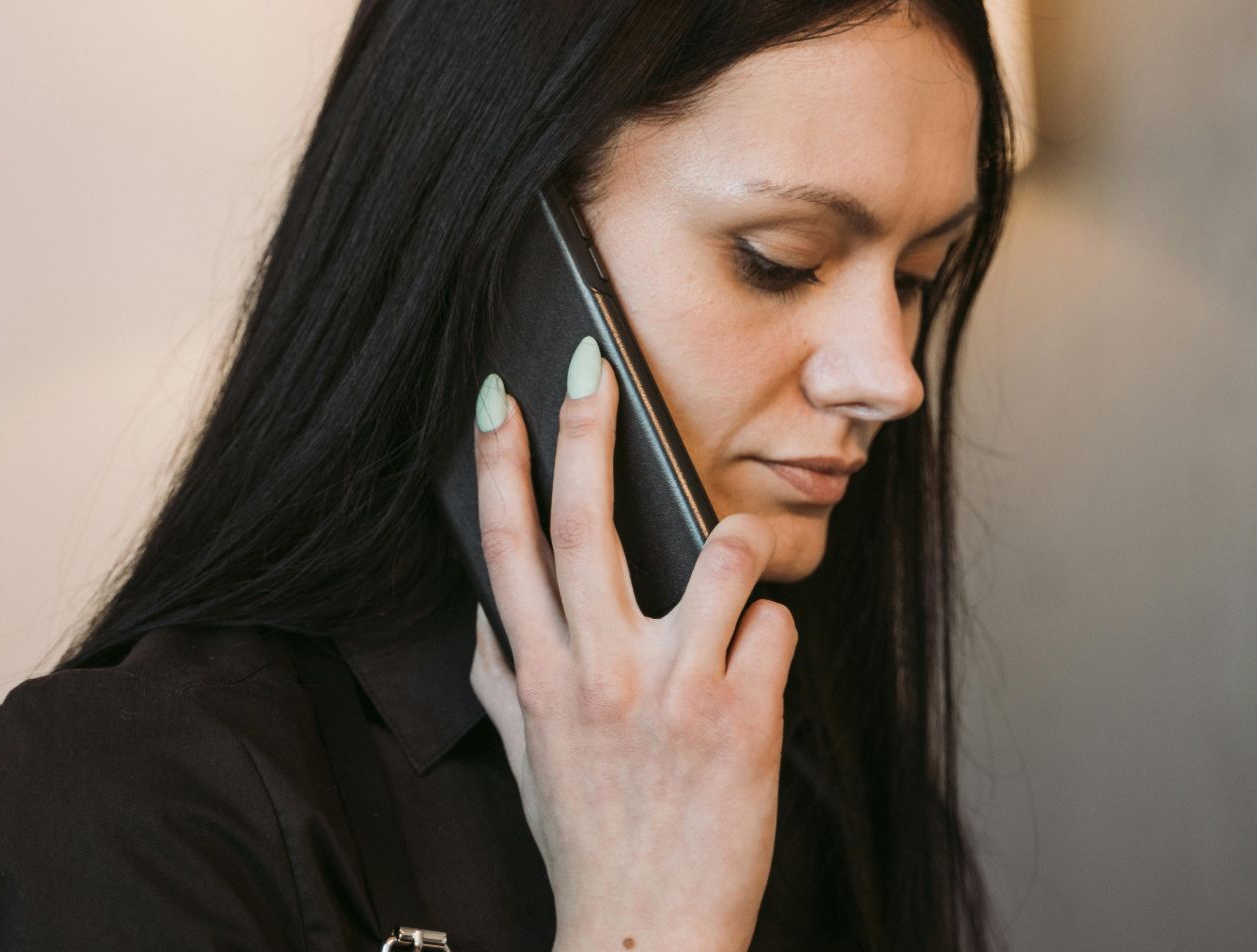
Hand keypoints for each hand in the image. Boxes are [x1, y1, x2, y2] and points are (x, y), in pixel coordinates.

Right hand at [466, 344, 797, 951]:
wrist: (648, 936)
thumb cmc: (590, 842)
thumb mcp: (528, 760)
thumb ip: (503, 681)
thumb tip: (483, 615)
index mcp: (540, 679)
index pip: (505, 548)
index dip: (498, 463)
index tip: (499, 395)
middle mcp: (597, 675)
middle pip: (582, 524)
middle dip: (584, 430)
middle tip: (588, 361)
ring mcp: (671, 693)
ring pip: (713, 555)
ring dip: (731, 538)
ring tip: (732, 550)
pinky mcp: (741, 719)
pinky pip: (774, 624)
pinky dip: (774, 629)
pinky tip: (760, 667)